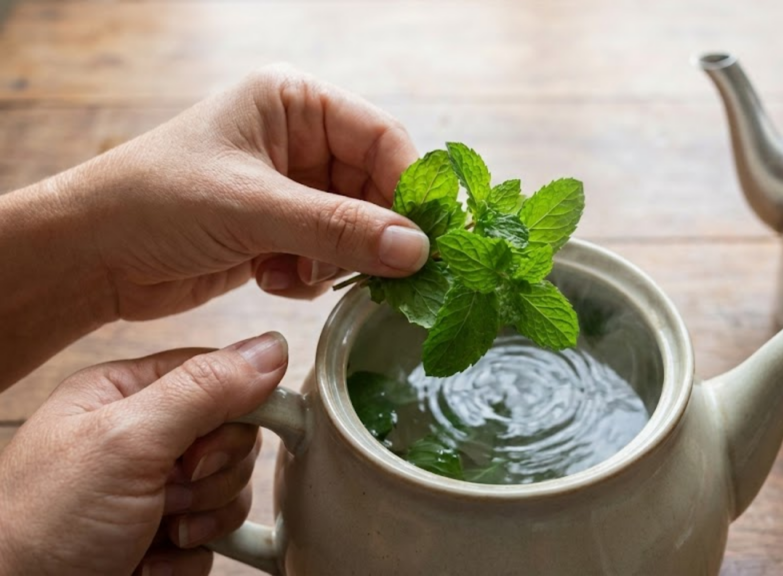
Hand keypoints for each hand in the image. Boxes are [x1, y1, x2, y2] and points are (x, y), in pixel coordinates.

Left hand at [0, 64, 427, 387]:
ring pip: (354, 229)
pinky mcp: (278, 230)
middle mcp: (298, 140)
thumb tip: (417, 250)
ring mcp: (289, 188)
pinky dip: (309, 276)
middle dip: (370, 235)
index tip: (428, 240)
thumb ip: (340, 230)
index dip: (410, 189)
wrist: (88, 254)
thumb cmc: (155, 202)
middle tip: (377, 275)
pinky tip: (270, 278)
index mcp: (294, 103)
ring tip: (295, 273)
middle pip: (375, 189)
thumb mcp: (254, 209)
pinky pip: (327, 256)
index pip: (382, 139)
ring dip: (334, 262)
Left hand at [0, 332, 287, 575]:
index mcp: (124, 394)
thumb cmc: (37, 528)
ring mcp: (152, 491)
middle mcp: (140, 438)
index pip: (218, 374)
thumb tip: (271, 348)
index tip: (206, 446)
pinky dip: (191, 555)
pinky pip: (218, 538)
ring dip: (204, 518)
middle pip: (234, 436)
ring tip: (154, 531)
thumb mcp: (126, 442)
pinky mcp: (163, 538)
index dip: (232, 410)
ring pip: (231, 490)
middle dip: (213, 474)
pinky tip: (150, 560)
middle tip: (168, 491)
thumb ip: (204, 390)